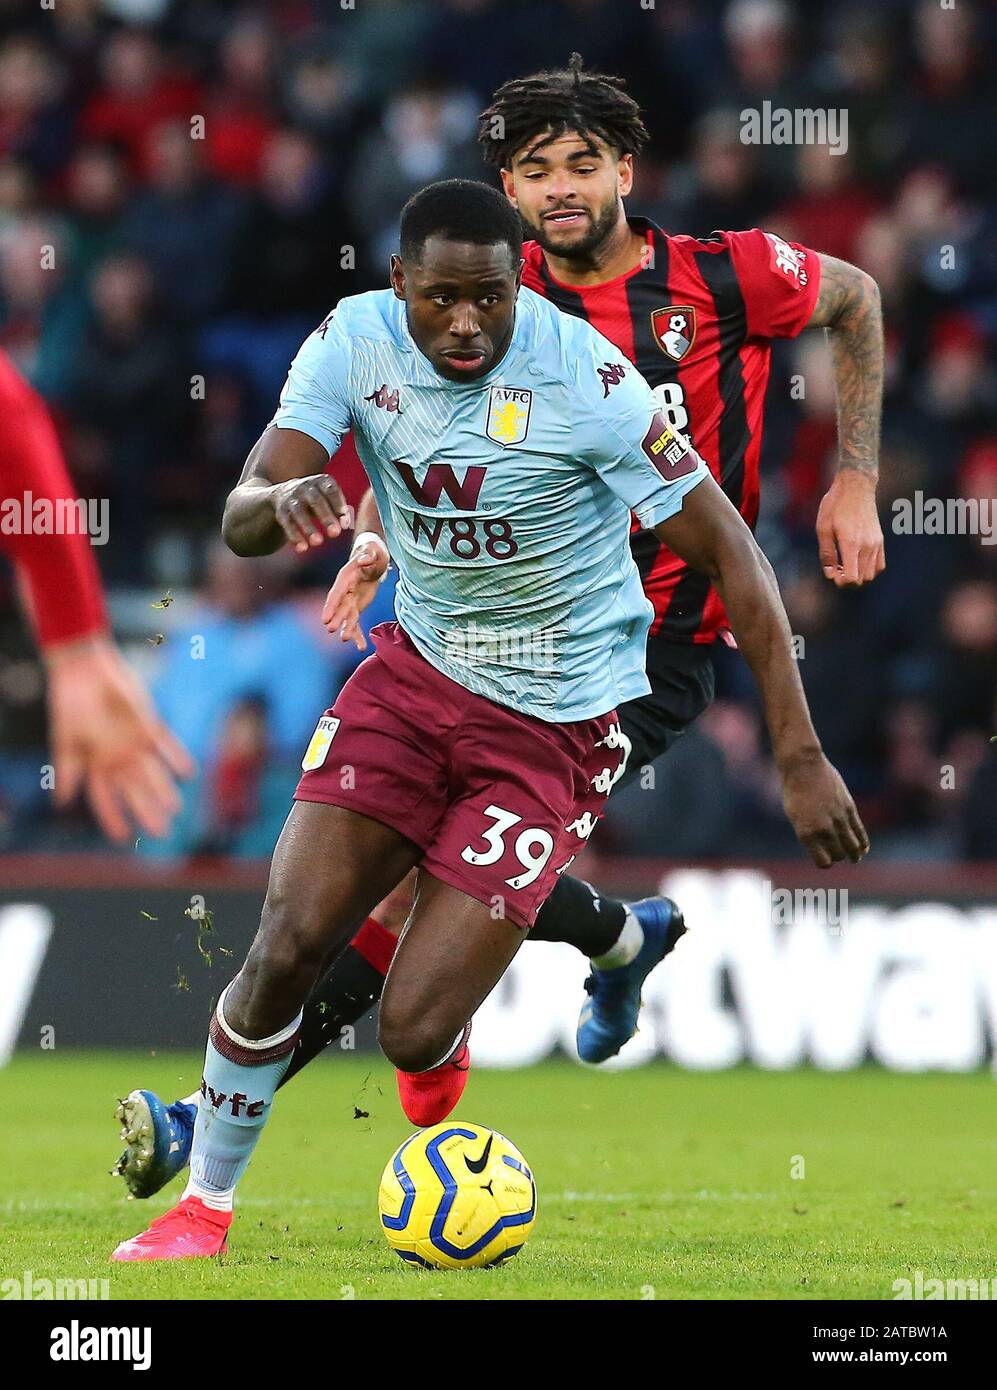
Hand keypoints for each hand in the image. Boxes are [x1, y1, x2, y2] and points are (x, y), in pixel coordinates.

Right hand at [45, 638, 194, 841]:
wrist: (85, 670)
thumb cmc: (70, 704)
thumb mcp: (65, 740)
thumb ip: (67, 770)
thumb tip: (61, 803)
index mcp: (94, 764)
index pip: (105, 798)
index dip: (113, 817)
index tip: (123, 836)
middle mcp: (117, 758)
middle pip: (133, 791)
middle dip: (147, 811)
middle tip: (162, 832)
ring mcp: (134, 742)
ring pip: (152, 772)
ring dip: (164, 789)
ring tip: (177, 808)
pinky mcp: (147, 725)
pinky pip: (166, 744)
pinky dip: (176, 757)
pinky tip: (188, 773)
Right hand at [272, 475, 351, 553]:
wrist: (285, 493)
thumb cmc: (318, 499)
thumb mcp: (329, 499)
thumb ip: (339, 510)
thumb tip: (346, 524)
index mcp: (321, 481)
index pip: (331, 490)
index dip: (338, 505)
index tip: (345, 522)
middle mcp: (305, 487)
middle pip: (315, 500)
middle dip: (326, 516)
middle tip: (335, 534)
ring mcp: (292, 498)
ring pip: (298, 512)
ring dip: (308, 527)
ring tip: (318, 542)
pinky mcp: (281, 511)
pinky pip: (287, 523)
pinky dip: (294, 536)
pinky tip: (302, 548)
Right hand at [321, 540, 388, 649]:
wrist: (373, 557)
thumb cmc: (372, 552)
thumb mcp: (373, 551)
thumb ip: (368, 555)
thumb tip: (365, 558)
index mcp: (346, 578)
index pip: (336, 594)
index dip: (330, 606)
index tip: (324, 619)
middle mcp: (345, 591)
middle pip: (339, 608)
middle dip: (336, 619)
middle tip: (332, 630)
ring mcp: (350, 600)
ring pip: (347, 618)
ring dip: (346, 629)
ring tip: (345, 640)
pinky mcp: (356, 607)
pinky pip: (356, 622)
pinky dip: (358, 635)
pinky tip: (361, 647)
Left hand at [779, 749, 869, 867]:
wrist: (803, 767)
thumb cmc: (794, 791)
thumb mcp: (794, 816)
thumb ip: (809, 833)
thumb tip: (823, 847)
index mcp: (806, 833)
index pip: (823, 862)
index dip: (825, 862)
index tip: (824, 859)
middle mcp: (823, 829)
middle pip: (839, 855)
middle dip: (839, 857)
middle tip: (840, 856)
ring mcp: (838, 819)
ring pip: (852, 846)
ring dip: (855, 854)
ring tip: (855, 858)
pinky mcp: (849, 809)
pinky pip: (859, 832)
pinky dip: (863, 843)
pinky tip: (863, 848)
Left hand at [816, 471, 885, 586]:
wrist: (856, 486)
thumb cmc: (835, 505)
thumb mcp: (823, 528)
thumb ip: (826, 553)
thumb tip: (830, 574)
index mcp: (851, 543)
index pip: (853, 578)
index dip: (842, 582)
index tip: (833, 574)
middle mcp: (867, 546)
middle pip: (862, 580)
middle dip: (848, 581)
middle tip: (836, 568)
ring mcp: (876, 543)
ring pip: (871, 575)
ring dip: (857, 575)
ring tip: (844, 564)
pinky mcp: (880, 540)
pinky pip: (879, 566)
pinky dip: (868, 569)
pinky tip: (856, 561)